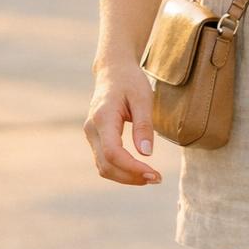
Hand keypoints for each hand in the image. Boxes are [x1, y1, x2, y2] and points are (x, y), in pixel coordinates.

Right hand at [83, 64, 161, 185]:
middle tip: (157, 179)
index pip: (113, 153)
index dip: (132, 168)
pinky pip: (104, 161)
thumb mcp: (143, 98)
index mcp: (103, 117)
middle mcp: (92, 129)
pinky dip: (121, 170)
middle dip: (131, 177)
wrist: (113, 70)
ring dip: (126, 177)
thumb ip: (144, 125)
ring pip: (103, 167)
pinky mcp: (95, 138)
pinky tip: (139, 170)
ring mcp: (91, 135)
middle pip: (106, 165)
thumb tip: (147, 153)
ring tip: (151, 177)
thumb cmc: (130, 81)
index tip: (154, 174)